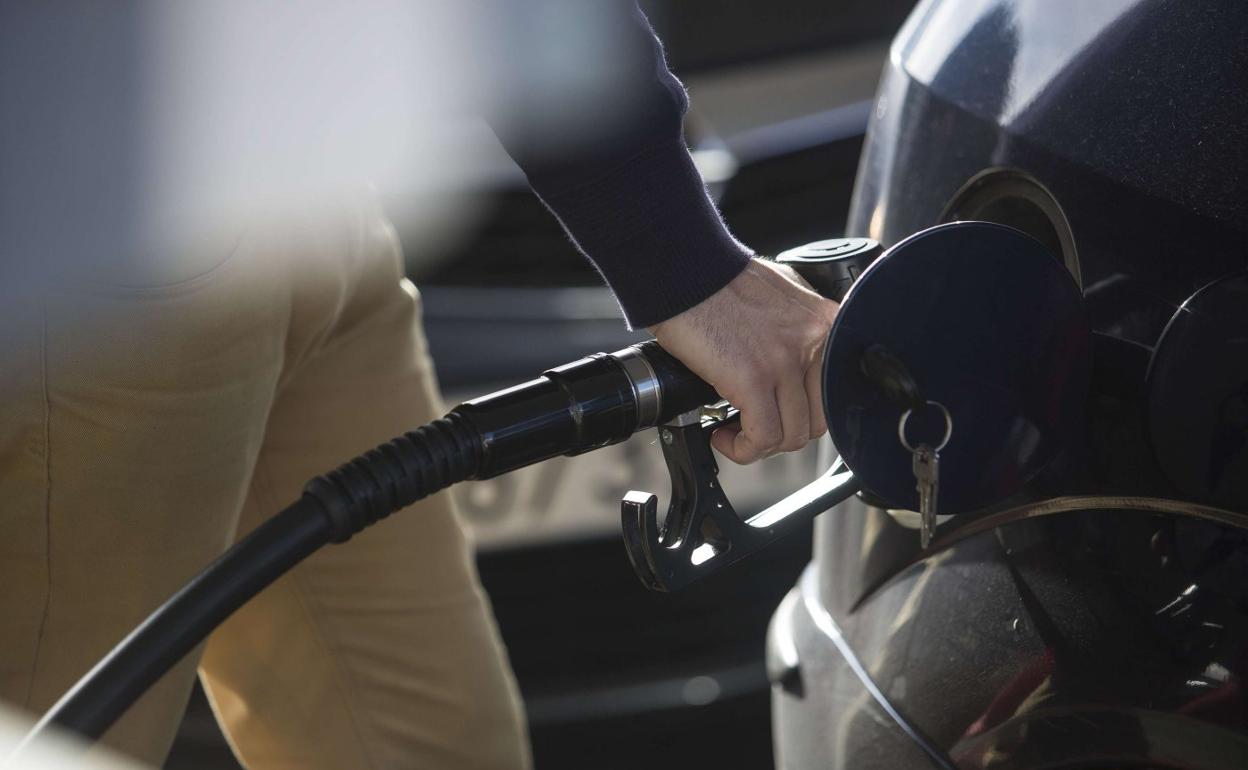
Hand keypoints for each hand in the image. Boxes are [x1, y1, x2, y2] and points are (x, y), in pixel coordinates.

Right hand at [648, 258, 838, 463]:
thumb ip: (795, 331)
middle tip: (751, 424)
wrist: (685, 272)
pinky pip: (761, 437)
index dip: (799, 413)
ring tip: (732, 429)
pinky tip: (722, 433)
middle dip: (780, 433)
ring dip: (758, 444)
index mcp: (825, 323)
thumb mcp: (781, 297)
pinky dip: (741, 448)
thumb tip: (791, 367)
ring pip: (789, 436)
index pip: (831, 393)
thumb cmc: (719, 282)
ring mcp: (786, 362)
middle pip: (815, 422)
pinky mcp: (754, 379)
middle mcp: (814, 342)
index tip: (776, 413)